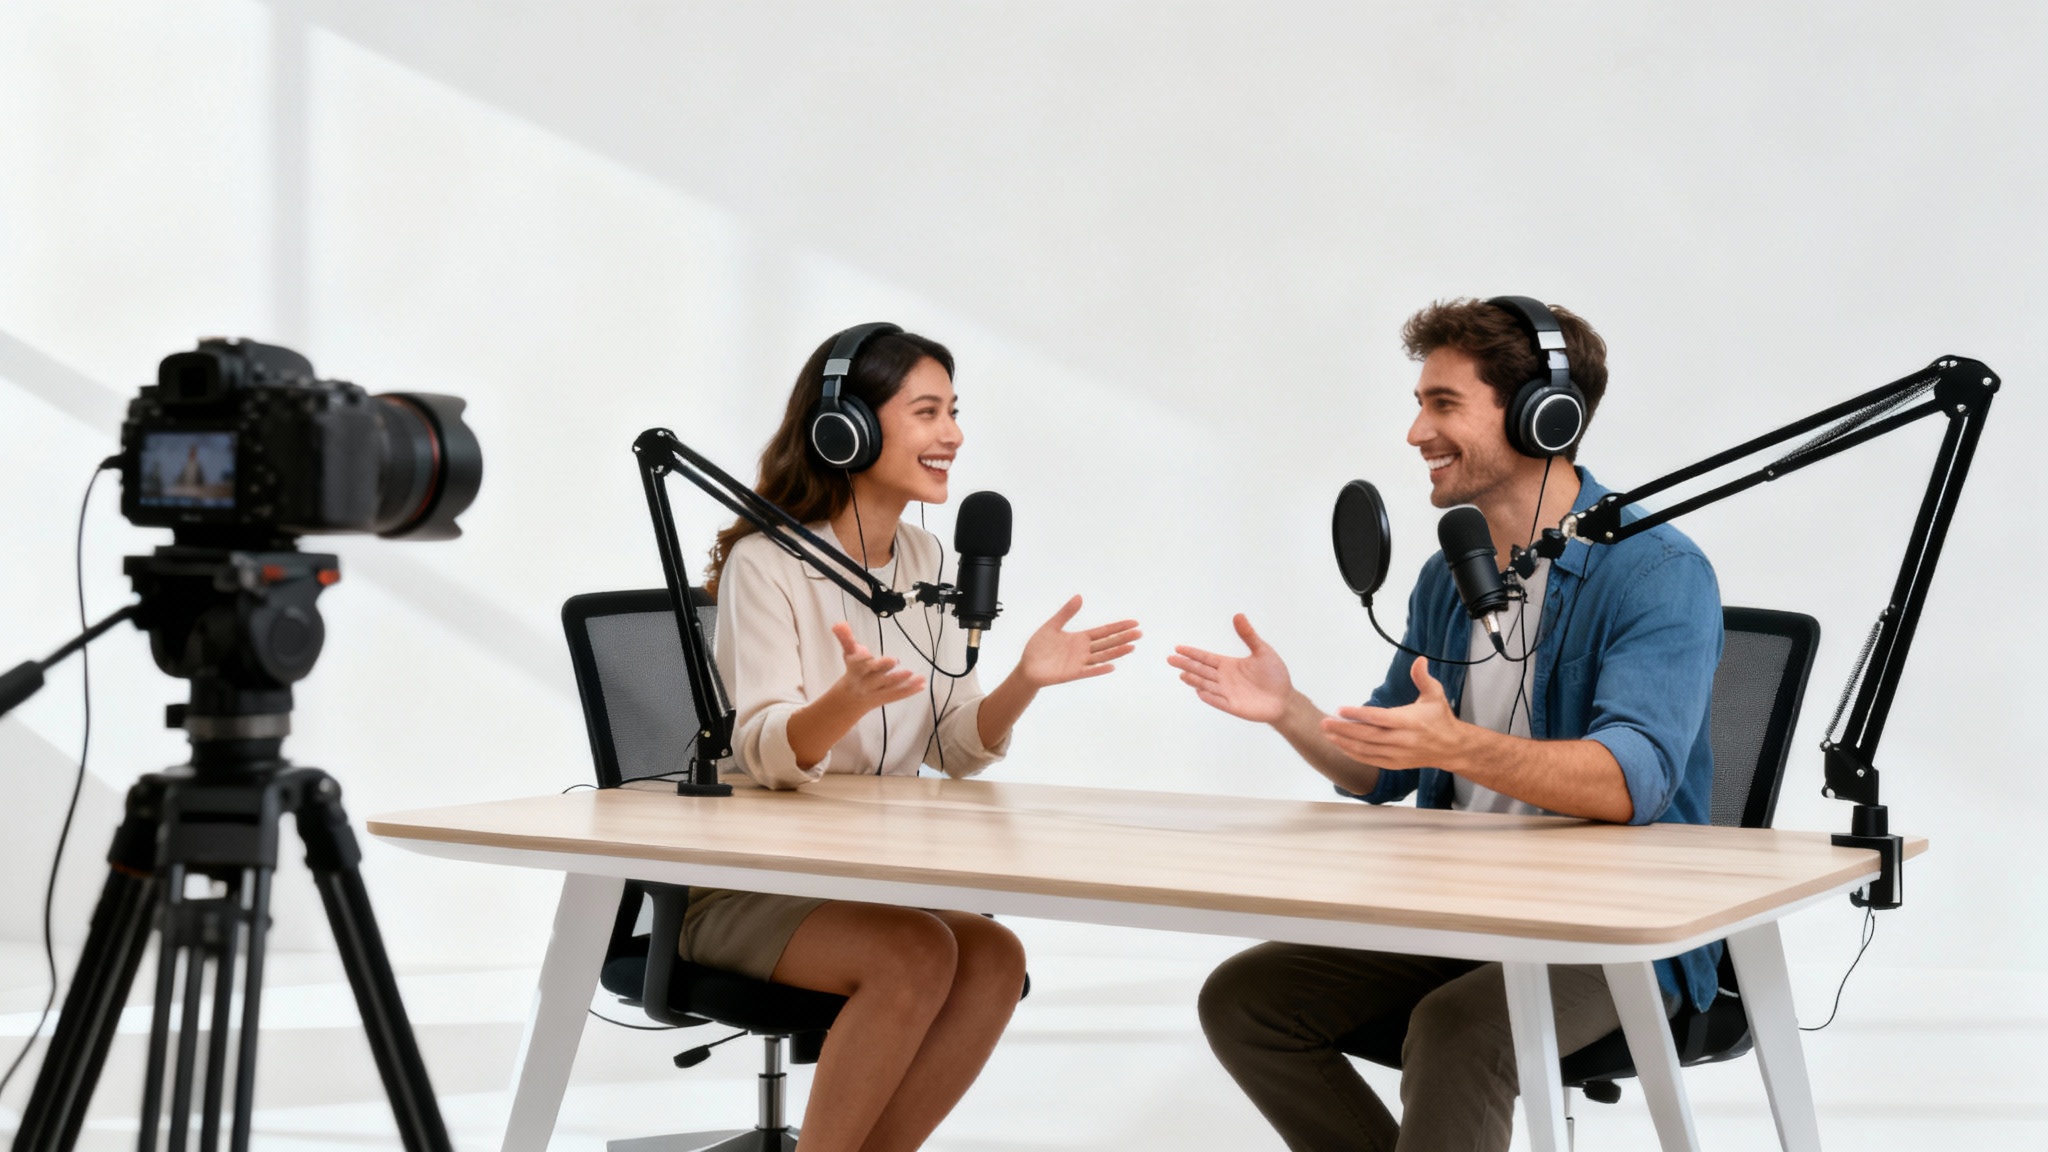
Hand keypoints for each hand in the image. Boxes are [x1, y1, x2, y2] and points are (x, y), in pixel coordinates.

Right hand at [826, 621, 926, 711]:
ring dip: (902, 680)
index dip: (860, 658)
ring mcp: (877, 692)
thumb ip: (846, 639)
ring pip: (889, 687)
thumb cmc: (853, 672)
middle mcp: (865, 682)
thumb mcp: (849, 655)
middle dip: (883, 668)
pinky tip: (923, 683)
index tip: (864, 652)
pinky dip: (911, 690)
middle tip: (894, 660)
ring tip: (915, 674)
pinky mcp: (887, 697)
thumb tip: (839, 623)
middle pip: (873, 676)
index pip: (857, 664)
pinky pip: (899, 694)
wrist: (850, 701)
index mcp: (855, 671)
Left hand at [1014, 596, 1141, 688]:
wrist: (1027, 667)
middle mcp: (1083, 650)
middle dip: (1123, 638)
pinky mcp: (1072, 673)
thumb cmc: (1039, 647)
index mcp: (1080, 638)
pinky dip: (1100, 669)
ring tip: (1132, 647)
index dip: (1118, 627)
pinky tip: (1111, 666)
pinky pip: (1089, 671)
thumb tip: (1079, 597)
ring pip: (1102, 656)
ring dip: (1117, 652)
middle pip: (1107, 643)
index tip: (1134, 623)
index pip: (1104, 631)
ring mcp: (1079, 662)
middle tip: (1140, 633)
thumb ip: (1066, 613)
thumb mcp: (1052, 626)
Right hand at [1168, 614, 1293, 723]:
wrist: (1284, 699)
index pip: (1206, 658)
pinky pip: (1219, 701)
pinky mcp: (1234, 706)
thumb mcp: (1263, 651)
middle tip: (1170, 659)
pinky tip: (1199, 691)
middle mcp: (1224, 678)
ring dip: (1194, 680)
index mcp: (1228, 665)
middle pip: (1201, 670)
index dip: (1192, 653)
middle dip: (1186, 664)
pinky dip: (1209, 697)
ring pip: (1207, 684)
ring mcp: (1227, 693)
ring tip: (1182, 674)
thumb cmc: (1274, 675)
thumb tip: (1238, 615)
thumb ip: (1248, 635)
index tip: (1178, 648)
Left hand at [1319, 656, 1467, 768]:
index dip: (1358, 714)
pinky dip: (1354, 754)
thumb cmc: (1440, 718)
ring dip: (1344, 742)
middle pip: (1368, 736)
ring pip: (1366, 750)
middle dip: (1343, 729)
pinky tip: (1341, 746)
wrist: (1452, 748)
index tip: (1340, 709)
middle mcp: (1402, 740)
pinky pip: (1370, 760)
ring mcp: (1398, 754)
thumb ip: (1423, 678)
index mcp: (1410, 721)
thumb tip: (1420, 659)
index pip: (1379, 718)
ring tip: (1327, 733)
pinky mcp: (1395, 764)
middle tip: (1324, 722)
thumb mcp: (1435, 695)